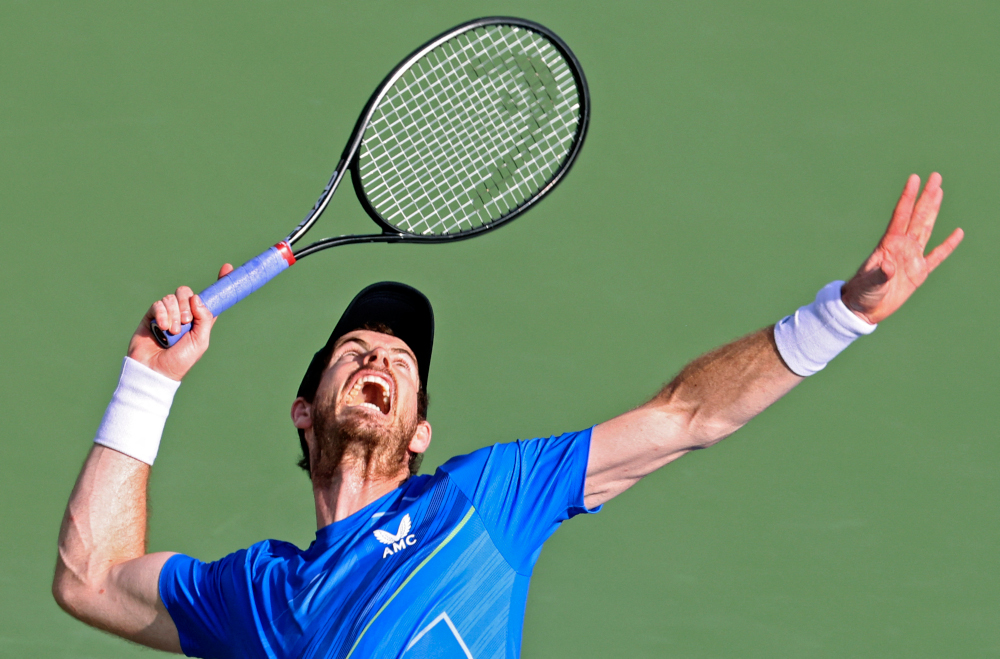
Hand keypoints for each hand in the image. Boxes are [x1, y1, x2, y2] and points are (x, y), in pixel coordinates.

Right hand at [126, 264, 233, 380]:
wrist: (154, 370)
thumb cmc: (180, 360)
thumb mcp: (200, 341)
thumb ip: (204, 319)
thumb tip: (197, 297)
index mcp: (200, 319)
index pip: (210, 298)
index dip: (219, 282)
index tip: (227, 267)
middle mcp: (184, 314)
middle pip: (187, 293)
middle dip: (187, 306)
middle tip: (186, 322)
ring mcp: (167, 313)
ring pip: (172, 297)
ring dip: (174, 314)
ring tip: (173, 332)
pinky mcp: (152, 315)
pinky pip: (158, 304)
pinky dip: (162, 314)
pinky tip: (162, 328)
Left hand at [841, 173, 963, 324]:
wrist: (864, 308)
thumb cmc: (862, 292)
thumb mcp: (870, 283)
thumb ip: (880, 274)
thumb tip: (888, 265)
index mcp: (888, 244)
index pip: (901, 215)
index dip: (908, 197)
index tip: (914, 179)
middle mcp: (902, 246)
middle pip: (917, 216)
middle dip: (926, 196)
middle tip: (935, 176)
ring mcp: (911, 257)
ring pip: (926, 228)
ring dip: (933, 210)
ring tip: (939, 191)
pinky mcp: (919, 272)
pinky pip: (937, 255)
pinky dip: (948, 245)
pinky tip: (957, 233)